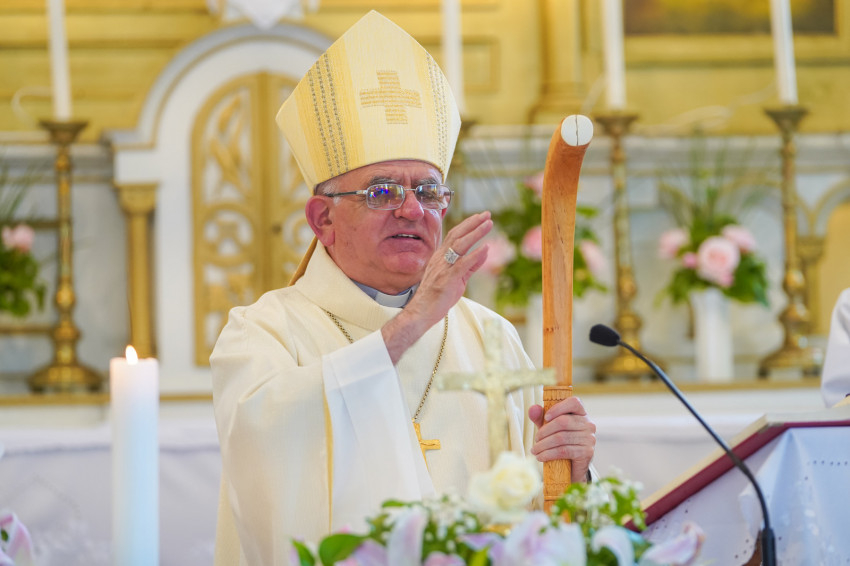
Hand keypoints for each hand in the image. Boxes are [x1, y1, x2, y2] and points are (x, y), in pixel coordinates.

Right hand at [382, 211, 491, 362]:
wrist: (420, 313)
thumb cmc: (437, 297)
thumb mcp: (457, 278)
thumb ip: (470, 266)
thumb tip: (484, 252)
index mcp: (440, 257)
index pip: (454, 236)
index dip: (467, 225)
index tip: (479, 217)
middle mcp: (440, 259)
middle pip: (457, 235)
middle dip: (473, 223)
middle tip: (487, 214)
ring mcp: (443, 268)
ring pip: (460, 245)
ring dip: (475, 233)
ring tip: (489, 224)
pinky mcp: (447, 279)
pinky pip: (463, 264)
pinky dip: (475, 255)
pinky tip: (485, 247)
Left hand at [528, 396, 595, 482]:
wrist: (572, 468)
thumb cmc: (560, 443)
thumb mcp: (549, 428)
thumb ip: (540, 417)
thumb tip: (533, 408)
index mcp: (581, 414)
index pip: (574, 402)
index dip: (558, 408)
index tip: (545, 418)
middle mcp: (589, 424)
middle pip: (563, 421)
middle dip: (545, 431)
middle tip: (536, 439)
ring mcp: (590, 439)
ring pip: (561, 438)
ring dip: (543, 445)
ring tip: (534, 450)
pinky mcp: (587, 453)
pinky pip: (564, 451)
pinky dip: (548, 454)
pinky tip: (540, 457)